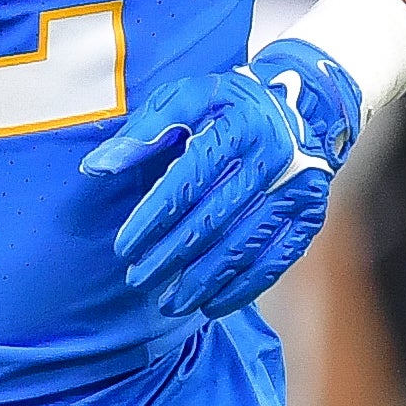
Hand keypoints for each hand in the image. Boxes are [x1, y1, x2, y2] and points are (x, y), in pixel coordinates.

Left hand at [78, 39, 364, 321]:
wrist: (304, 110)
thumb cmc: (230, 107)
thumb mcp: (187, 100)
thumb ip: (142, 133)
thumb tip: (96, 168)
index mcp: (240, 126)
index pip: (188, 182)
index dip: (153, 219)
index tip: (124, 248)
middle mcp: (274, 159)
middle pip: (213, 221)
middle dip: (170, 257)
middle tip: (138, 280)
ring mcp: (296, 192)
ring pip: (243, 247)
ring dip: (202, 282)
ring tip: (169, 303)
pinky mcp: (309, 217)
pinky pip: (275, 262)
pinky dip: (242, 288)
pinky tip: (212, 305)